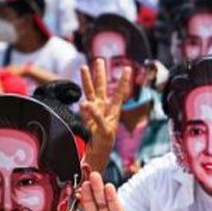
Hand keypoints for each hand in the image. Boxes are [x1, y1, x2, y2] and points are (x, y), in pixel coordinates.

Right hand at [80, 58, 131, 172]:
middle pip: (102, 86)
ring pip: (90, 91)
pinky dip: (83, 104)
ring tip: (84, 66)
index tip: (128, 68)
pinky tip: (83, 105)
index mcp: (114, 109)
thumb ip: (95, 116)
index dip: (123, 81)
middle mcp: (104, 106)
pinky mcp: (85, 114)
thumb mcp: (103, 129)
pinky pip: (83, 106)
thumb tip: (85, 103)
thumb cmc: (105, 141)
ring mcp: (94, 109)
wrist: (97, 150)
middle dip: (100, 73)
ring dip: (87, 79)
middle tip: (99, 60)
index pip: (119, 92)